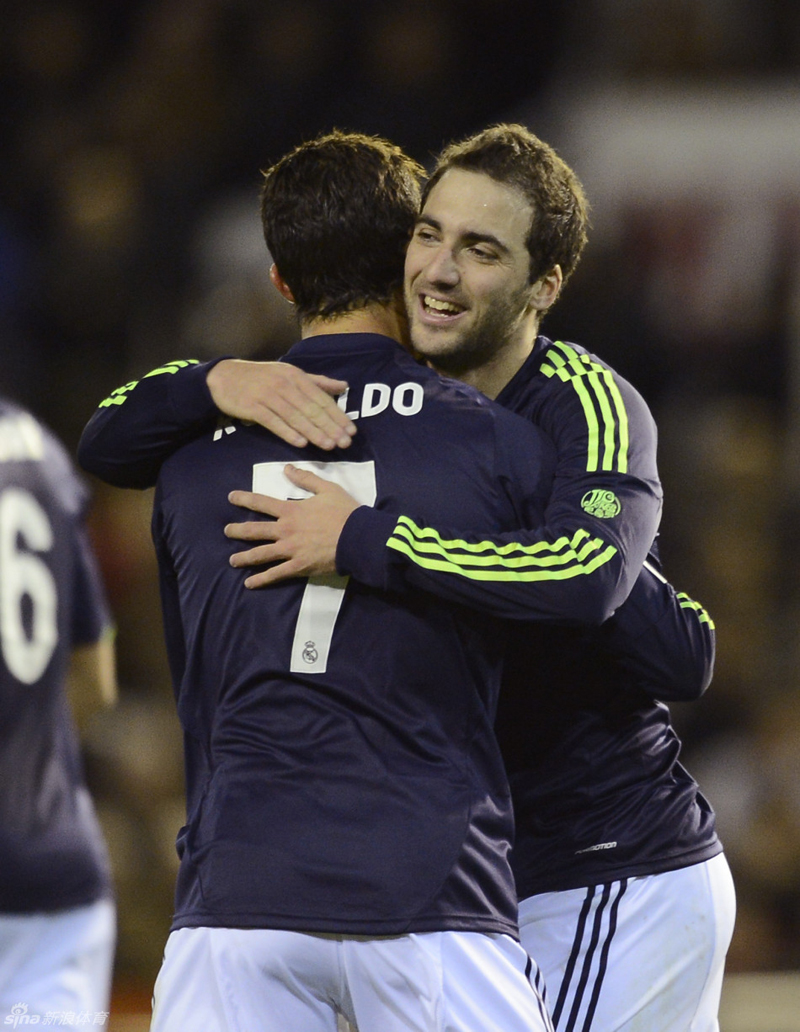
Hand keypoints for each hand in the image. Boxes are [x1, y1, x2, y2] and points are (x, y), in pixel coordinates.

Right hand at [206, 359, 356, 449]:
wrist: (223, 376)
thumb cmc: (260, 377)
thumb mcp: (289, 373)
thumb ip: (318, 381)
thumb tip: (344, 386)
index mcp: (296, 376)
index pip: (321, 398)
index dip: (337, 415)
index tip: (351, 430)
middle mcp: (284, 384)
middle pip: (311, 409)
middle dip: (330, 427)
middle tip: (345, 442)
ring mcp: (268, 395)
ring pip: (295, 416)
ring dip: (313, 432)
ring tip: (329, 446)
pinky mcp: (252, 406)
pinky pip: (273, 422)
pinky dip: (288, 432)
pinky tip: (301, 443)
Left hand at [225, 465, 360, 586]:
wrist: (358, 537)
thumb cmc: (344, 512)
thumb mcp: (327, 489)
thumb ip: (306, 479)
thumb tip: (287, 468)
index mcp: (291, 510)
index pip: (262, 503)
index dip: (244, 499)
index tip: (231, 497)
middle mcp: (285, 530)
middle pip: (254, 530)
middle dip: (237, 531)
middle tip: (226, 531)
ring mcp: (290, 550)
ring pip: (260, 554)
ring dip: (244, 557)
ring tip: (232, 561)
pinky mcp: (298, 566)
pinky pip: (276, 574)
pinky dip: (261, 579)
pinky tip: (249, 584)